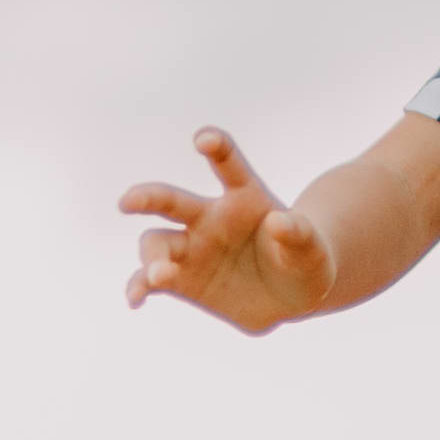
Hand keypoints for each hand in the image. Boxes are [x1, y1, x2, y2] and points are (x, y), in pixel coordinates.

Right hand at [121, 130, 335, 332]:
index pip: (228, 165)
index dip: (216, 147)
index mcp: (243, 196)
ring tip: (160, 275)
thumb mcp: (311, 249)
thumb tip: (279, 221)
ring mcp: (190, 248)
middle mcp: (208, 217)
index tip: (203, 140)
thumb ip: (299, 233)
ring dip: (152, 257)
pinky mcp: (180, 279)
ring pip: (156, 242)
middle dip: (147, 197)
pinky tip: (135, 300)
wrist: (290, 294)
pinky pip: (150, 280)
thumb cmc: (303, 261)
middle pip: (170, 200)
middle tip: (128, 202)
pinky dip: (139, 287)